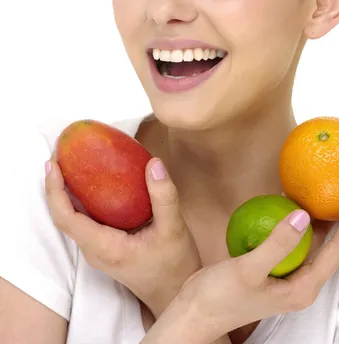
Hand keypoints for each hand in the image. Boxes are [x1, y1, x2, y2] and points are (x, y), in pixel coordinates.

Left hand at [45, 156, 201, 318]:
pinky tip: (90, 179)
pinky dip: (79, 198)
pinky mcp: (104, 245)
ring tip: (68, 161)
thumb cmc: (175, 265)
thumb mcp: (174, 228)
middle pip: (62, 217)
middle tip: (59, 153)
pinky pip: (83, 220)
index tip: (53, 163)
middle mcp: (93, 250)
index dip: (54, 190)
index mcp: (104, 247)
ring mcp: (97, 250)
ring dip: (65, 191)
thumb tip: (153, 163)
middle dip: (56, 185)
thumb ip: (164, 196)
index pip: (66, 218)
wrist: (176, 293)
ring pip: (71, 218)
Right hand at [174, 192, 338, 341]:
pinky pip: (298, 241)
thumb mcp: (247, 270)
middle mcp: (301, 283)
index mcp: (302, 288)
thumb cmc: (220, 296)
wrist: (196, 313)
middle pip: (335, 248)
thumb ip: (276, 243)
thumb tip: (303, 214)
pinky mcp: (276, 269)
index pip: (337, 251)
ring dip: (333, 221)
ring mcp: (289, 276)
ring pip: (318, 244)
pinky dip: (304, 222)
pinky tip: (301, 203)